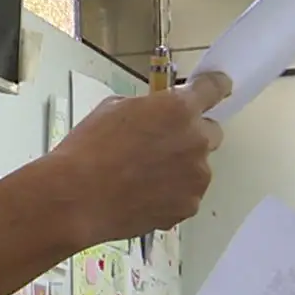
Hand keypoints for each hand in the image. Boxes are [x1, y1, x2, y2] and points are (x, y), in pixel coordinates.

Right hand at [47, 71, 230, 244]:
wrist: (76, 197)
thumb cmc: (87, 149)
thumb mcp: (112, 109)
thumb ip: (147, 108)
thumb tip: (155, 116)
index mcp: (178, 109)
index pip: (214, 89)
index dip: (215, 87)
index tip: (218, 88)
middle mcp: (196, 140)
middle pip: (211, 133)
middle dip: (191, 136)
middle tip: (160, 146)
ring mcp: (196, 177)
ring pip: (197, 168)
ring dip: (180, 168)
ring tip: (142, 179)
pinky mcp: (189, 206)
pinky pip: (186, 195)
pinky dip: (170, 195)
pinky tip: (141, 197)